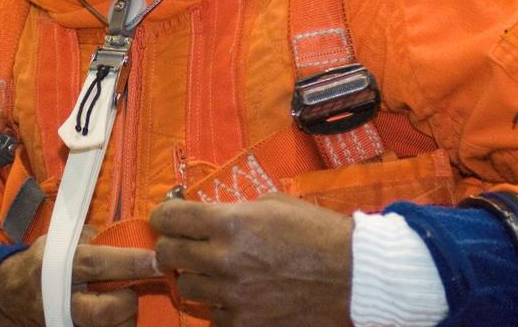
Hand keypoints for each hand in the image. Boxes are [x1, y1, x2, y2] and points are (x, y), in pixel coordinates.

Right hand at [0, 227, 159, 326]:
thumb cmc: (42, 262)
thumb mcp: (59, 240)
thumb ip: (92, 237)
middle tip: (133, 290)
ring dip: (125, 319)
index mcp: (60, 267)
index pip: (97, 265)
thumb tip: (128, 234)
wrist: (11, 297)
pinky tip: (117, 315)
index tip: (156, 260)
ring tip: (124, 303)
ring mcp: (65, 323)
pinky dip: (116, 326)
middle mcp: (63, 300)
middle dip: (127, 302)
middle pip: (104, 312)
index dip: (129, 263)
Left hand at [149, 192, 353, 326]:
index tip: (168, 217)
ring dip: (194, 277)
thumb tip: (209, 216)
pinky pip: (213, 316)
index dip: (164, 215)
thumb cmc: (318, 232)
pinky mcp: (246, 323)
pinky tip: (234, 294)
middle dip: (172, 245)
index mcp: (231, 223)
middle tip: (183, 243)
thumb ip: (236, 210)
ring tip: (213, 270)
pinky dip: (218, 305)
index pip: (171, 218)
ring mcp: (233, 296)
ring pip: (186, 288)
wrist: (353, 275)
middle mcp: (225, 260)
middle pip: (168, 254)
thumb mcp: (274, 203)